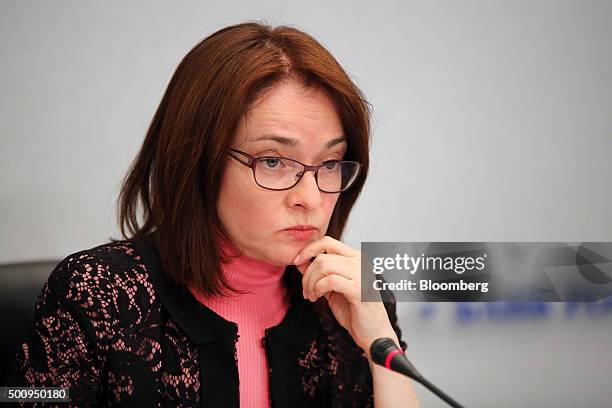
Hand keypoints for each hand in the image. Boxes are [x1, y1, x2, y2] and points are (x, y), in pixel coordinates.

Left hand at [292, 236, 398, 357]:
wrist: (374, 334)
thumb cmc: (355, 311)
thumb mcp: (332, 288)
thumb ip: (319, 273)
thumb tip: (299, 260)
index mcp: (356, 258)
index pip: (328, 242)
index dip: (308, 249)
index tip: (296, 262)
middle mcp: (361, 262)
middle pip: (322, 256)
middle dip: (307, 274)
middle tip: (306, 291)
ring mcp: (362, 274)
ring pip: (324, 266)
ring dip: (310, 282)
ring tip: (311, 296)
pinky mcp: (359, 289)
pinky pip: (329, 280)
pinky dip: (317, 288)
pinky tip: (317, 298)